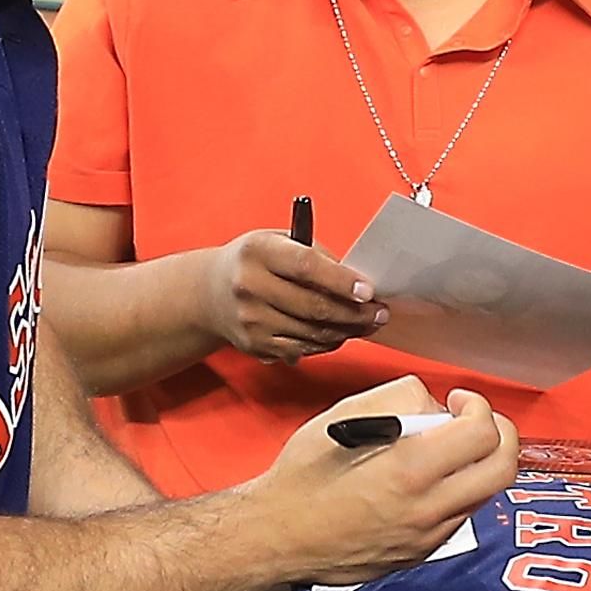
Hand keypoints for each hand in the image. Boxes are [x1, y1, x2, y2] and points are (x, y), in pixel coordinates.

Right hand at [198, 228, 388, 365]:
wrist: (210, 293)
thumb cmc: (254, 262)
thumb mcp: (279, 242)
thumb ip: (315, 257)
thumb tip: (357, 282)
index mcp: (259, 251)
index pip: (306, 267)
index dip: (341, 281)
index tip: (368, 291)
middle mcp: (250, 286)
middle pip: (314, 307)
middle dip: (354, 313)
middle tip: (379, 312)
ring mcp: (251, 320)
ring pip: (313, 333)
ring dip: (347, 331)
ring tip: (366, 323)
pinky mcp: (255, 344)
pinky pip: (303, 349)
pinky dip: (327, 343)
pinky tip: (339, 333)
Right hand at [234, 377, 518, 590]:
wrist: (276, 536)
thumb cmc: (303, 473)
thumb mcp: (343, 416)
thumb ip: (400, 399)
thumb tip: (435, 406)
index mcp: (408, 470)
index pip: (482, 434)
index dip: (478, 407)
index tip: (457, 401)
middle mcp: (427, 509)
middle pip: (503, 469)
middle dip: (500, 435)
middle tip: (473, 420)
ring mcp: (427, 538)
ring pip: (486, 494)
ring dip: (480, 464)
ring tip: (448, 448)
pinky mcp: (420, 554)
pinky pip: (461, 516)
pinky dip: (459, 489)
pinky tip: (429, 478)